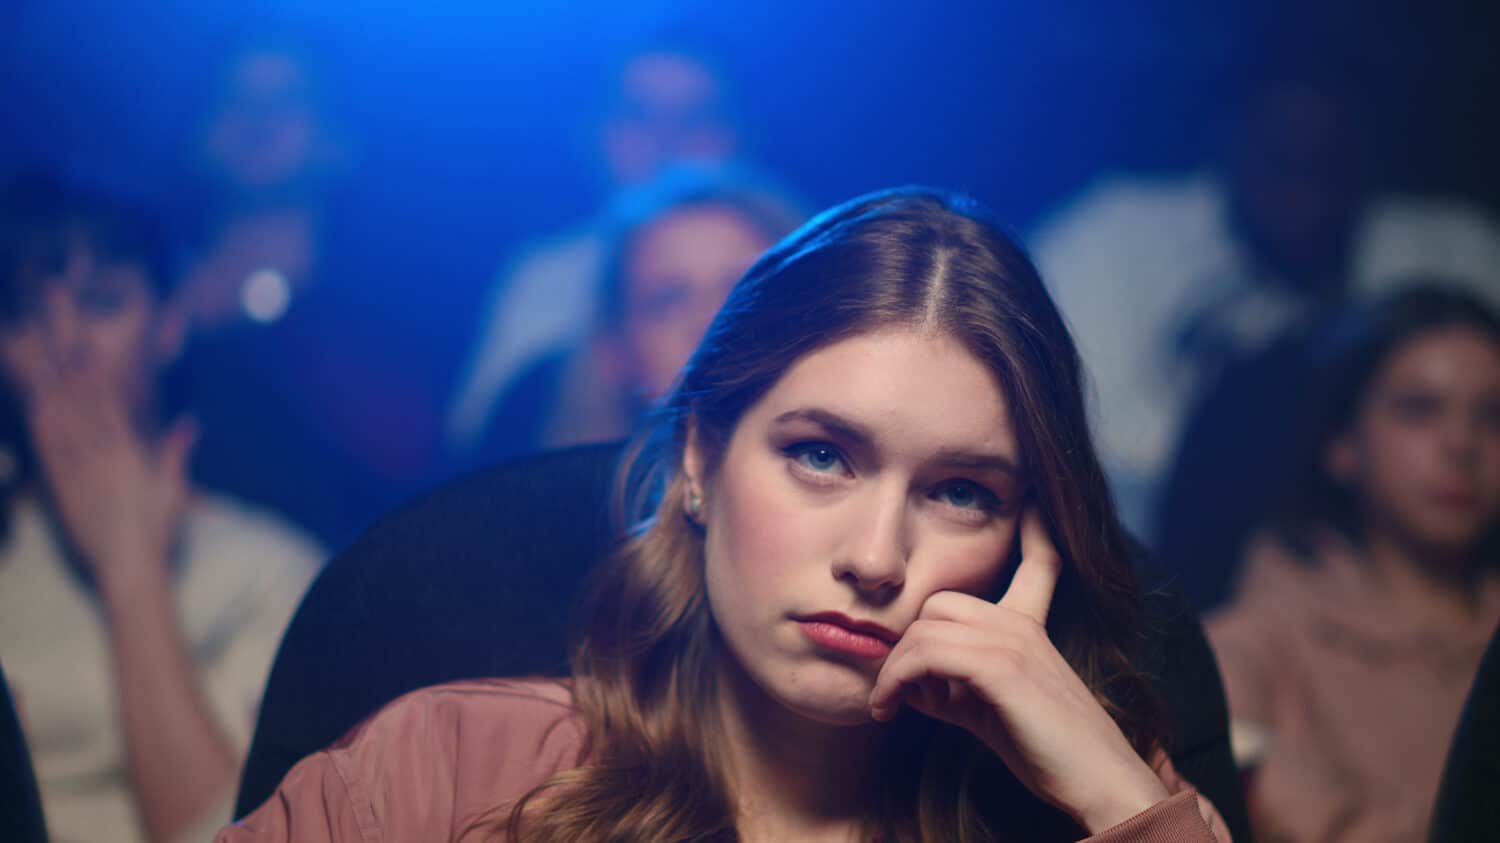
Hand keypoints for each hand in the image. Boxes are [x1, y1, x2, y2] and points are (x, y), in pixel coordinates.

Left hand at [26, 358, 194, 599]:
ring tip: (42, 365)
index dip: (97, 377)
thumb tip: (190, 422)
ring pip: (62, 425)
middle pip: (83, 408)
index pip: (110, 407)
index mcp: (129, 456)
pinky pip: (50, 454)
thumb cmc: (157, 530)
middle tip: (59, 344)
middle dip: (72, 374)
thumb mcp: (173, 488)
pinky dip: (42, 428)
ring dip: (52, 393)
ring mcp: (79, 474)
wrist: (130, 566)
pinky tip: (35, 409)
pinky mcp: (63, 491)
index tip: (88, 351)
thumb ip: (176, 453)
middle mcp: (102, 459)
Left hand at [868, 508, 1167, 832]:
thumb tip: (907, 682)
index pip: (1038, 561)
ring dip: (892, 669)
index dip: (1036, 529)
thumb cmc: (1047, 752)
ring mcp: (1014, 641)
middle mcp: (1022, 624)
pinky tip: (888, 709)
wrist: (1099, 783)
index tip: (1032, 498)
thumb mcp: (990, 709)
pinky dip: (894, 681)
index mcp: (1030, 626)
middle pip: (937, 604)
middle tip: (899, 692)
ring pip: (922, 629)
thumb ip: (952, 686)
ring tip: (888, 706)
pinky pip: (925, 655)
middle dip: (906, 646)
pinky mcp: (1002, 668)